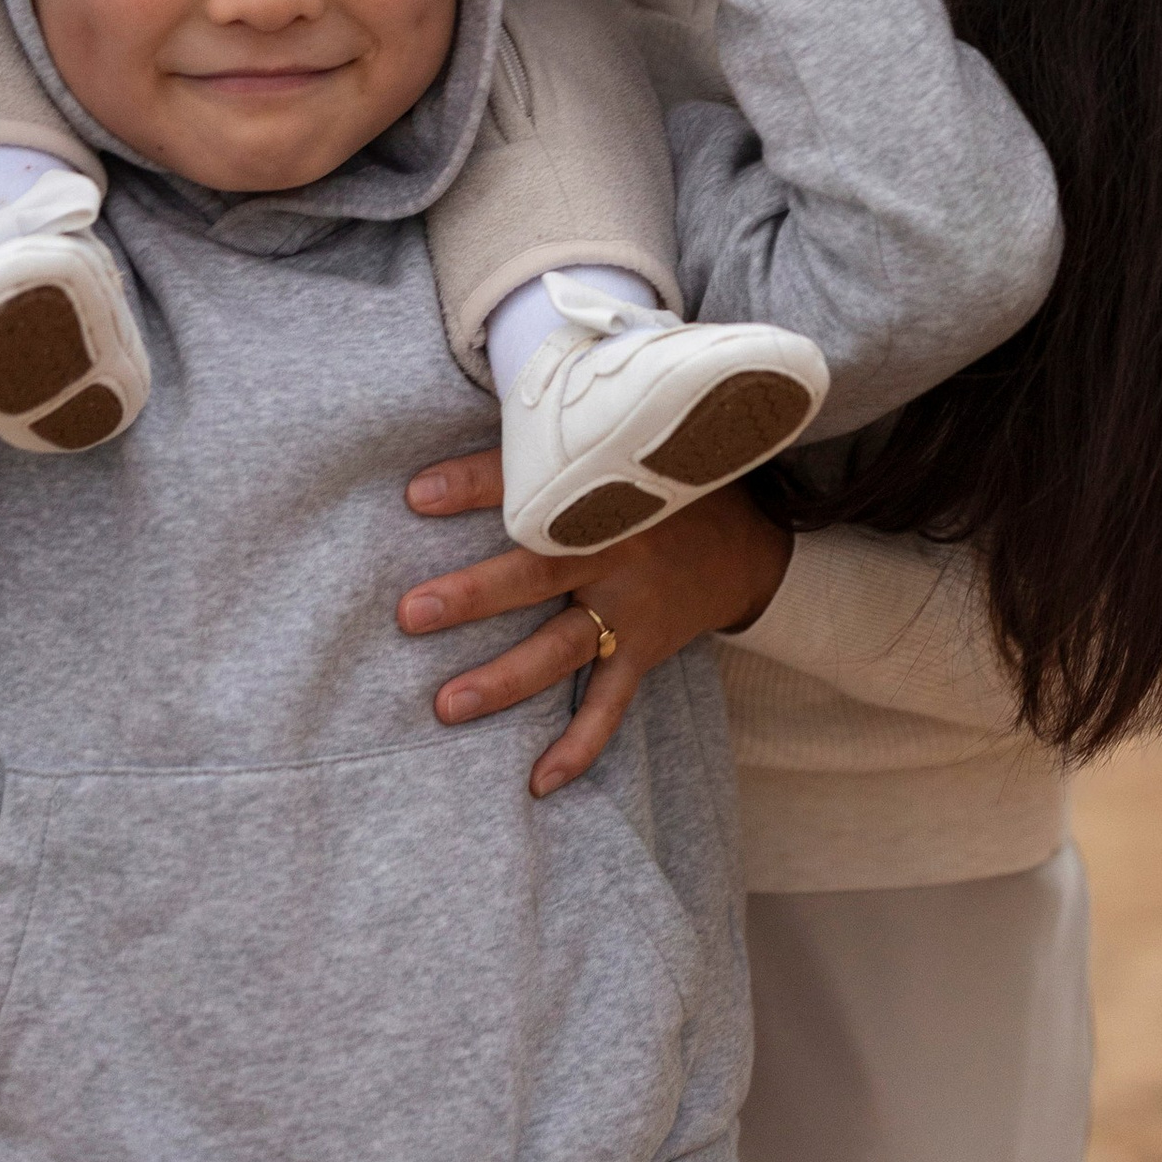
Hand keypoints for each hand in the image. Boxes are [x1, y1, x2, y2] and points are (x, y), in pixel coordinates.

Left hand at [397, 453, 792, 794]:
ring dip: (504, 679)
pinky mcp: (644, 650)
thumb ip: (570, 419)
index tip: (414, 493)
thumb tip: (509, 380)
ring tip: (446, 705)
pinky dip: (579, 744)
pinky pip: (609, 704)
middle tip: (411, 613)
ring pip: (560, 647)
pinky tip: (538, 781)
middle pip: (537, 570)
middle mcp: (615, 549)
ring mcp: (629, 607)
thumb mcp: (631, 437)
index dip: (474, 484)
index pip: (530, 479)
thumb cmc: (668, 480)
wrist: (750, 541)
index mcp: (605, 490)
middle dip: (475, 594)